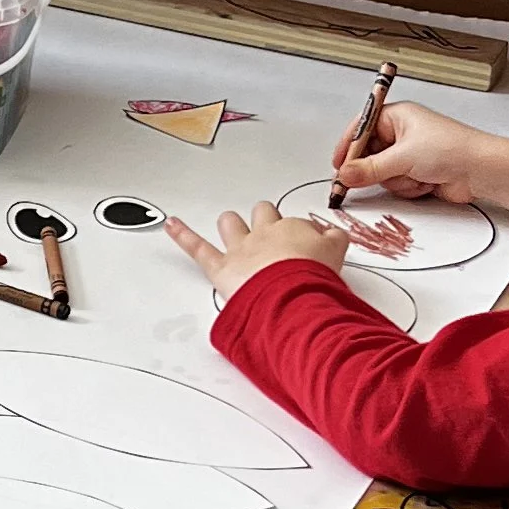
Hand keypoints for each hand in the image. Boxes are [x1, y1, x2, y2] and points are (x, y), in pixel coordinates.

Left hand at [167, 200, 400, 306]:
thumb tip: (333, 234)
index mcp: (294, 229)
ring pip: (231, 224)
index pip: (296, 224)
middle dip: (264, 221)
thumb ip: (335, 241)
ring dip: (232, 227)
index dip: (300, 237)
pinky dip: (182, 235)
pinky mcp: (221, 268)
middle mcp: (266, 233)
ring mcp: (242, 249)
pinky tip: (171, 224)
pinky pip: (197, 248)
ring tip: (233, 232)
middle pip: (262, 214)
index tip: (306, 250)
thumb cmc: (314, 278)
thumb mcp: (338, 256)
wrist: (294, 294)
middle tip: (270, 237)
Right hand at [334, 98, 508, 221]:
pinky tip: (425, 184)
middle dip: (375, 170)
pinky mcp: (418, 174)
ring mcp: (410, 156)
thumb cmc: (451, 149)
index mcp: (398, 117)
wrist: (481, 171)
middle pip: (369, 155)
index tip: (337, 165)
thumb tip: (344, 175)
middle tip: (378, 176)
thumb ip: (369, 169)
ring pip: (383, 175)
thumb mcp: (403, 157)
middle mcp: (402, 134)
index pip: (361, 129)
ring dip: (397, 181)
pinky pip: (398, 185)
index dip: (348, 147)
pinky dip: (408, 188)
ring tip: (416, 176)